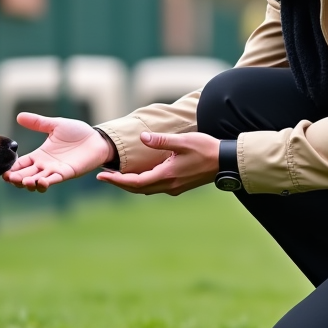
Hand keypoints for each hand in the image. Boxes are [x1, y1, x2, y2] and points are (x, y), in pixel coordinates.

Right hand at [4, 112, 113, 191]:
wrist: (96, 138)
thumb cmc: (77, 132)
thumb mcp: (55, 125)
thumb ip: (38, 123)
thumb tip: (19, 116)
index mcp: (40, 155)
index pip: (22, 163)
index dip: (13, 168)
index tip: (3, 172)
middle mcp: (45, 165)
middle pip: (26, 174)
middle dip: (17, 178)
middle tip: (9, 178)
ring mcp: (55, 170)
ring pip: (38, 180)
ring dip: (30, 182)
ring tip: (24, 181)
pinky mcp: (67, 173)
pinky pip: (54, 179)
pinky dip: (47, 182)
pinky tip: (40, 181)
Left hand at [96, 131, 219, 195]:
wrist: (226, 161)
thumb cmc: (206, 148)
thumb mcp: (182, 141)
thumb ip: (161, 140)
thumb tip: (142, 137)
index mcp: (166, 175)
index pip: (134, 182)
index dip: (116, 180)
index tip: (101, 175)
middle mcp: (168, 185)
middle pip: (137, 189)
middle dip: (119, 183)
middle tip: (103, 175)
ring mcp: (174, 187)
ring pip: (145, 189)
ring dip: (129, 184)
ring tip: (115, 176)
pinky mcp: (179, 185)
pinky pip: (154, 187)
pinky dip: (141, 183)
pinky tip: (137, 176)